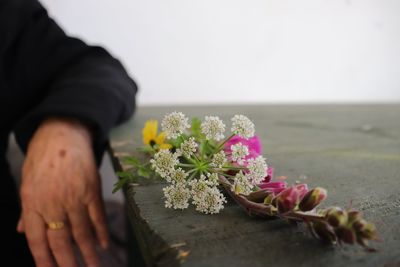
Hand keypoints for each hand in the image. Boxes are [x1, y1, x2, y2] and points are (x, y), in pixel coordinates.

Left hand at [17, 118, 108, 266]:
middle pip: (61, 241)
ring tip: (94, 266)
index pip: (37, 241)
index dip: (44, 261)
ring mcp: (75, 197)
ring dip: (88, 252)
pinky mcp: (92, 190)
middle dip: (67, 263)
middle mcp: (53, 204)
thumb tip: (23, 231)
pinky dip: (101, 232)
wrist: (62, 133)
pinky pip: (97, 216)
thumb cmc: (42, 157)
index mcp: (33, 203)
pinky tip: (103, 244)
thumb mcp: (27, 181)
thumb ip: (27, 209)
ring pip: (82, 232)